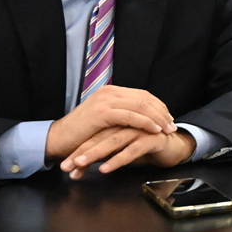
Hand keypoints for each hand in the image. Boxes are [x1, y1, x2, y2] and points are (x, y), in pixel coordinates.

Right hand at [46, 86, 176, 160]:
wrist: (58, 140)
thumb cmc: (82, 134)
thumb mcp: (106, 121)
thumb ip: (122, 116)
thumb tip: (144, 121)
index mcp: (111, 91)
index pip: (142, 95)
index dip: (158, 106)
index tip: (169, 118)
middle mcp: (109, 92)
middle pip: (145, 98)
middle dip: (162, 112)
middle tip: (173, 125)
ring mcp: (106, 100)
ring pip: (141, 105)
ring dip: (158, 118)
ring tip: (168, 129)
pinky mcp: (102, 112)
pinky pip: (131, 116)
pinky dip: (146, 122)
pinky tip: (155, 130)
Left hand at [60, 128, 196, 179]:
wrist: (175, 147)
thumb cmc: (147, 148)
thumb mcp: (121, 150)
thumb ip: (103, 153)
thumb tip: (80, 166)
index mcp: (118, 122)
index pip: (94, 135)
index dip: (78, 149)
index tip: (64, 166)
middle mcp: (128, 123)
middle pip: (100, 136)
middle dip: (81, 152)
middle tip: (66, 166)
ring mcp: (140, 129)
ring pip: (113, 141)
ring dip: (95, 153)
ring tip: (81, 164)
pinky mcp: (152, 138)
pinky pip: (132, 149)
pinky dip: (117, 159)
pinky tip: (106, 169)